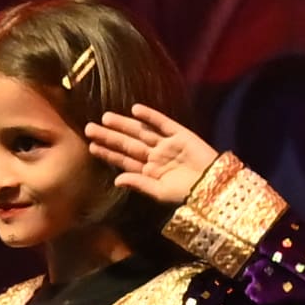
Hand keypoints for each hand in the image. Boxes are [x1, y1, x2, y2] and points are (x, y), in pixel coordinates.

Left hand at [86, 106, 218, 207]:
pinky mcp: (180, 135)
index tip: (92, 146)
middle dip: (110, 136)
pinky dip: (150, 116)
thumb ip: (139, 184)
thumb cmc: (188, 195)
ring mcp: (167, 144)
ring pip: (141, 132)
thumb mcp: (160, 193)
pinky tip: (136, 110)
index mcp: (149, 171)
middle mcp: (155, 156)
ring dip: (124, 125)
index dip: (108, 153)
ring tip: (106, 117)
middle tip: (90, 128)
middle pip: (128, 144)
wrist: (214, 187)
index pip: (124, 160)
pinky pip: (162, 123)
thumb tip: (117, 180)